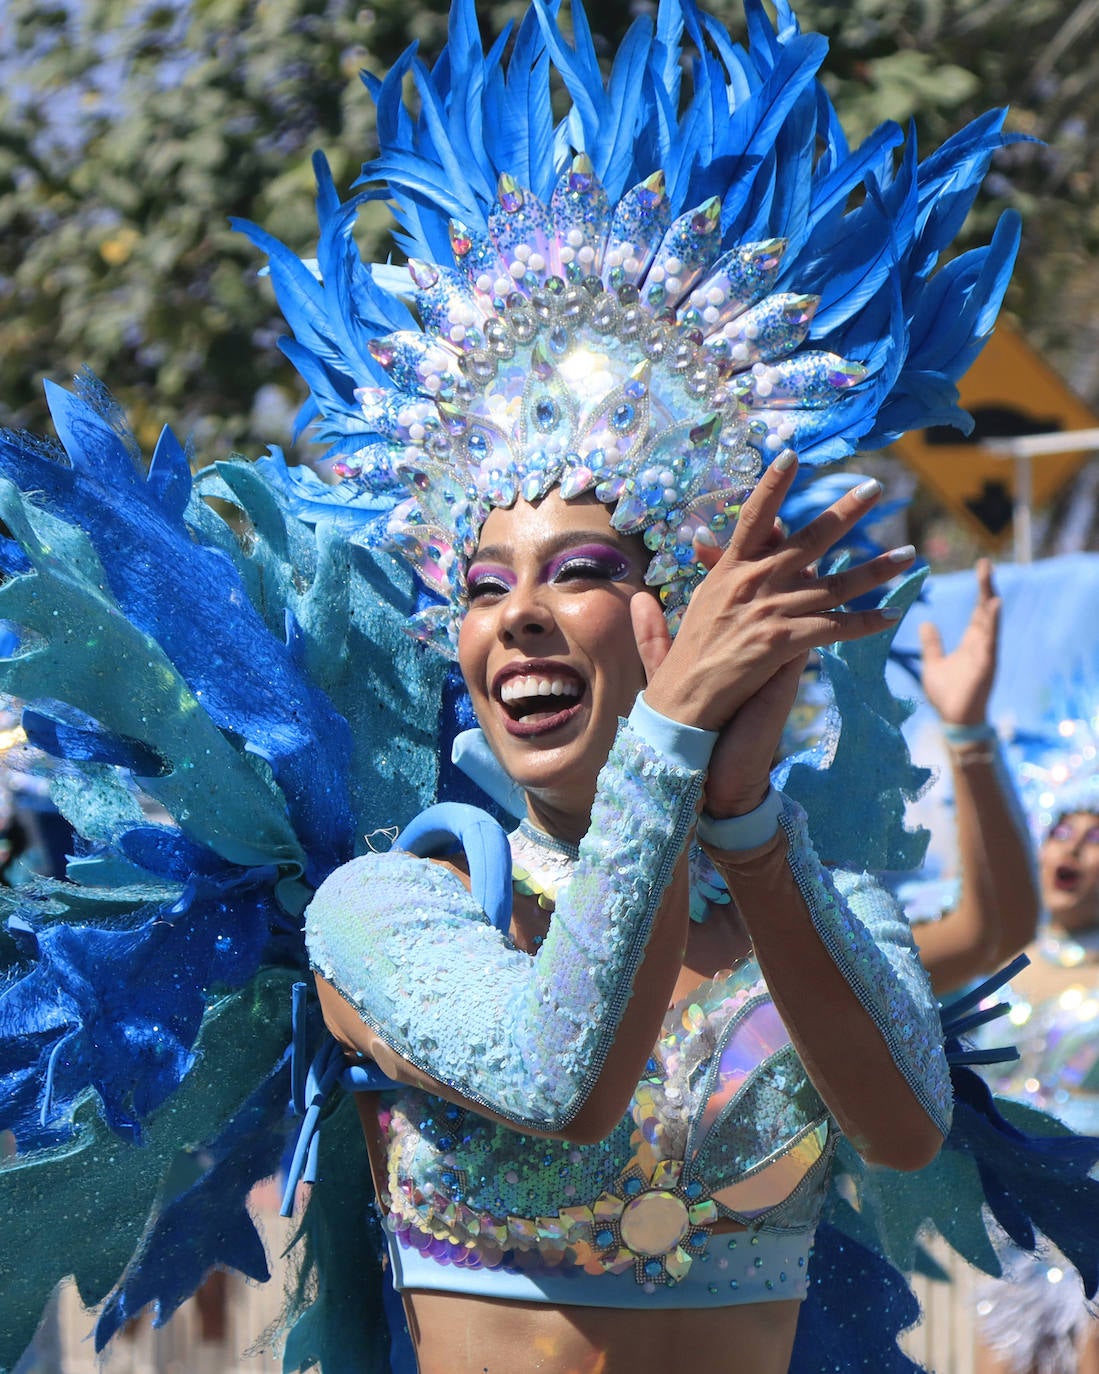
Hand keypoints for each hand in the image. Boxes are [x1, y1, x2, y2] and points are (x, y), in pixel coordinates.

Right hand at [633, 452, 914, 814]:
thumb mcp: (673, 624)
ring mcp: (768, 610)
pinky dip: (865, 622)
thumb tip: (649, 584)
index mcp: (727, 572)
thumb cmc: (679, 668)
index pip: (753, 516)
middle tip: (875, 488)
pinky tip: (892, 615)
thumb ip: (671, 601)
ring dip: (875, 569)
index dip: (773, 484)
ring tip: (908, 554)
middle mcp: (750, 583)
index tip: (793, 455)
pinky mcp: (782, 641)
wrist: (682, 707)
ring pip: (834, 584)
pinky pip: (835, 628)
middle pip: (807, 539)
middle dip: (845, 512)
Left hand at [918, 558, 999, 727]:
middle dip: (986, 588)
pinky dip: (992, 624)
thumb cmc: (947, 696)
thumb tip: (926, 622)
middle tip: (985, 564)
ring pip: (989, 623)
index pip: (978, 611)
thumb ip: (932, 644)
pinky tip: (993, 607)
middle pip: (986, 611)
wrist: (954, 721)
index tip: (982, 567)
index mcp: (971, 643)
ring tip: (988, 581)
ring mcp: (985, 655)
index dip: (981, 591)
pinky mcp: (985, 666)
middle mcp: (981, 645)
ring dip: (990, 602)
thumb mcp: (934, 664)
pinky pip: (990, 641)